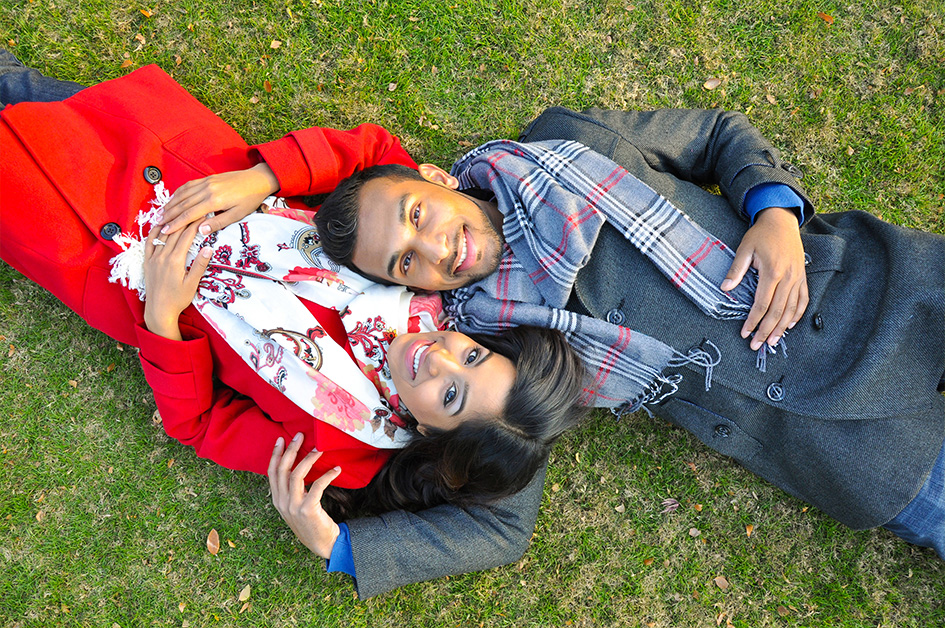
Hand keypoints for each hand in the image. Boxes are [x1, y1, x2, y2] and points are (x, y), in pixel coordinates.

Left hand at [142, 222, 212, 339]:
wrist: (159, 310)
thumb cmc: (178, 299)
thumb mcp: (192, 283)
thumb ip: (200, 265)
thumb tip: (208, 248)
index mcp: (175, 261)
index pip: (186, 237)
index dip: (196, 225)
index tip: (204, 216)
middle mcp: (162, 256)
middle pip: (175, 232)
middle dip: (186, 220)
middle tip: (195, 211)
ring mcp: (153, 258)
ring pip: (162, 234)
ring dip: (171, 223)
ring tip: (181, 214)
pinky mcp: (147, 261)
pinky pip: (149, 242)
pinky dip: (154, 231)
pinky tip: (159, 224)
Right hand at [158, 163, 279, 235]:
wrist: (257, 179)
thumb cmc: (249, 199)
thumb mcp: (237, 215)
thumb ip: (218, 223)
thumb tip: (200, 231)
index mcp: (214, 201)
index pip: (189, 214)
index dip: (175, 224)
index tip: (165, 230)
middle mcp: (207, 190)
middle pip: (182, 204)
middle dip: (168, 214)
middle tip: (156, 223)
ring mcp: (206, 182)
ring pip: (183, 194)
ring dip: (170, 204)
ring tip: (160, 213)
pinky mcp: (207, 178)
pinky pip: (188, 185)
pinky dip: (178, 193)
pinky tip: (172, 199)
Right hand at [268, 434, 342, 558]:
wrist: (323, 543)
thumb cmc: (311, 521)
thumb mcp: (295, 505)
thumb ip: (292, 489)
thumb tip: (298, 466)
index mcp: (277, 500)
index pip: (272, 472)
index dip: (276, 454)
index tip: (281, 439)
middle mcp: (282, 502)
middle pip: (283, 470)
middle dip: (291, 449)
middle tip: (300, 435)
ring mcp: (293, 506)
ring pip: (297, 474)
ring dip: (309, 458)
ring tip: (320, 448)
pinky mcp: (308, 509)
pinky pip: (317, 485)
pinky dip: (328, 475)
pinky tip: (337, 469)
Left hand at [720, 207, 808, 349]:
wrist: (782, 220)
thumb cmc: (761, 235)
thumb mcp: (745, 248)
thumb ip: (736, 270)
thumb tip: (725, 288)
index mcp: (772, 272)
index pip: (761, 304)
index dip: (753, 321)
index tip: (744, 333)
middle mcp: (788, 278)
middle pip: (777, 312)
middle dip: (766, 331)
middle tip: (756, 345)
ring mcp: (798, 278)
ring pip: (791, 309)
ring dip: (782, 328)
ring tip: (773, 342)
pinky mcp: (803, 277)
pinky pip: (803, 300)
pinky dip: (798, 314)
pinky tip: (790, 325)